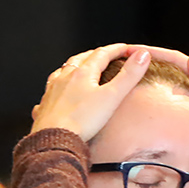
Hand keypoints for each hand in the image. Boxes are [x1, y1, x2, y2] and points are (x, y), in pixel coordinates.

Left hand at [31, 44, 150, 140]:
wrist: (55, 139)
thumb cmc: (82, 120)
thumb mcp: (112, 96)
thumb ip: (129, 75)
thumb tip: (142, 56)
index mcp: (83, 73)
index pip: (102, 54)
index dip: (116, 49)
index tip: (125, 48)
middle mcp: (65, 77)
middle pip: (82, 58)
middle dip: (96, 54)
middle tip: (106, 54)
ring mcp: (53, 89)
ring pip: (65, 70)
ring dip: (76, 65)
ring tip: (82, 67)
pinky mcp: (46, 103)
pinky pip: (52, 86)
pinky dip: (60, 82)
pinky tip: (60, 87)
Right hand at [126, 46, 188, 166]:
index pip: (176, 58)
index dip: (153, 52)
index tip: (132, 50)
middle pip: (171, 67)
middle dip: (148, 61)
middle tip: (124, 59)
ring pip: (171, 82)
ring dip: (152, 77)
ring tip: (130, 76)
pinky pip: (174, 99)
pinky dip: (160, 95)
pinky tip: (148, 101)